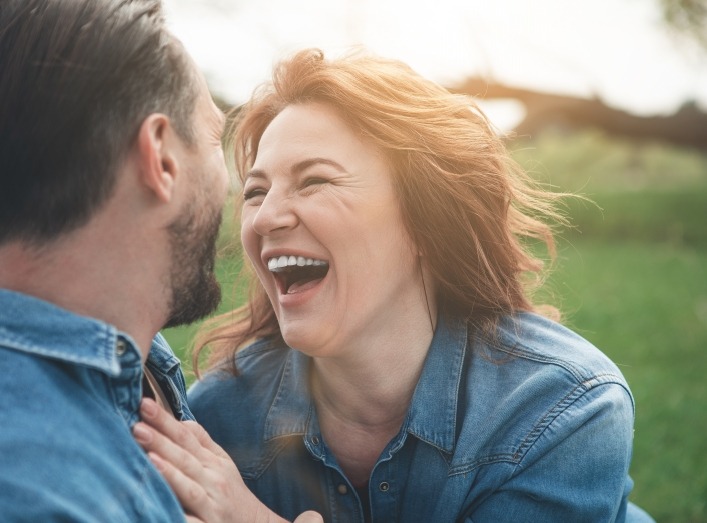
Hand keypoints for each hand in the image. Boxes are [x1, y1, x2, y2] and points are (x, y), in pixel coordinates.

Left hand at [133, 398, 321, 522]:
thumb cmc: (232, 493)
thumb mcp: (222, 463)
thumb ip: (202, 442)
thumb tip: (182, 421)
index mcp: (213, 462)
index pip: (187, 437)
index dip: (166, 421)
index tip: (144, 404)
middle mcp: (212, 480)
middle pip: (185, 457)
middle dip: (161, 441)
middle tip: (136, 425)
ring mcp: (211, 505)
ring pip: (188, 487)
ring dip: (169, 472)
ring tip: (148, 457)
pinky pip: (191, 521)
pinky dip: (178, 513)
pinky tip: (162, 505)